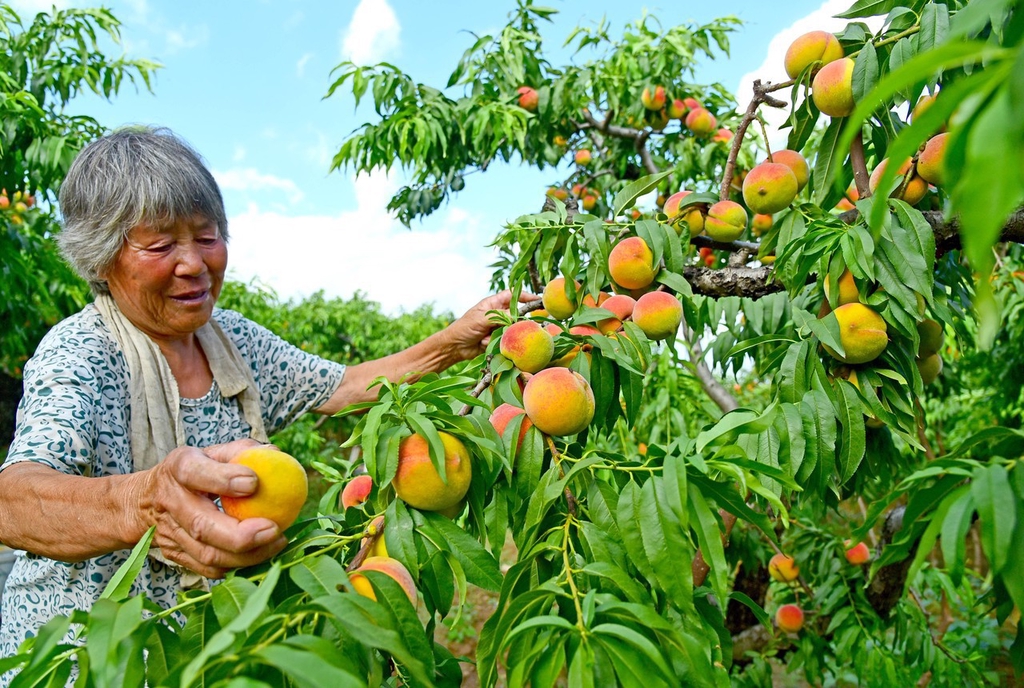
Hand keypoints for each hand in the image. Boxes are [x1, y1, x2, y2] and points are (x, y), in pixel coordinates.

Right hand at [137, 439, 287, 578]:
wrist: (146, 498)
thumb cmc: (195, 470)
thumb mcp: (213, 452)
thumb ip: (243, 451)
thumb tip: (275, 454)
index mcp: (179, 468)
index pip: (194, 473)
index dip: (223, 479)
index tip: (254, 483)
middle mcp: (170, 501)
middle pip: (201, 526)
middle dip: (241, 534)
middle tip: (274, 529)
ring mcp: (169, 532)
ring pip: (207, 554)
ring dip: (247, 555)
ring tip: (277, 543)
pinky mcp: (173, 554)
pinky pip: (208, 569)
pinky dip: (236, 566)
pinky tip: (260, 555)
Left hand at [441, 290, 539, 361]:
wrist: (455, 347)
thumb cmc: (464, 328)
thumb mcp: (481, 319)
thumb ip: (499, 317)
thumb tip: (516, 317)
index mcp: (493, 304)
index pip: (512, 296)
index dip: (525, 296)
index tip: (538, 300)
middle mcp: (498, 314)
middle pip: (516, 314)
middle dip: (514, 321)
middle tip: (507, 326)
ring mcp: (498, 327)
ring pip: (511, 329)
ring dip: (500, 334)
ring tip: (485, 336)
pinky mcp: (497, 339)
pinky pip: (505, 340)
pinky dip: (495, 342)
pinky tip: (482, 343)